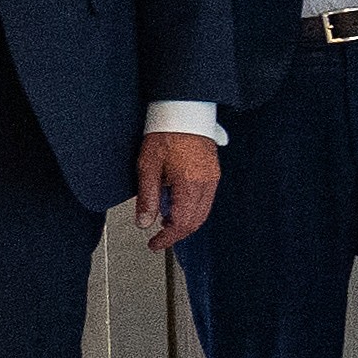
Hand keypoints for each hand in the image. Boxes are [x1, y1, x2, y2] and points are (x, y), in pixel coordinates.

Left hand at [132, 132, 219, 251]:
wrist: (184, 112)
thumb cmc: (166, 135)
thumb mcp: (147, 167)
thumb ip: (147, 198)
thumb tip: (144, 222)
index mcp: (190, 184)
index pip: (182, 223)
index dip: (168, 238)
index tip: (155, 244)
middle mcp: (206, 184)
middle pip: (196, 221)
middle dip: (178, 233)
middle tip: (159, 239)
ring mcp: (212, 178)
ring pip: (203, 212)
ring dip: (186, 222)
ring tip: (166, 223)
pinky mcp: (213, 173)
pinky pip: (206, 200)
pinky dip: (193, 210)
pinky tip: (178, 207)